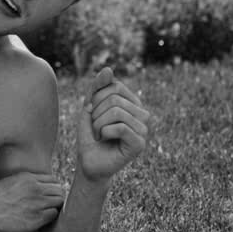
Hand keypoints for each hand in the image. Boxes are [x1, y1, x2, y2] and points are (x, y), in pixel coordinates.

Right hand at [0, 172, 64, 231]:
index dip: (52, 190)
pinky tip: (40, 220)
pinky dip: (50, 217)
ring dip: (55, 207)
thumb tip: (27, 191)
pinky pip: (54, 215)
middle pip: (60, 190)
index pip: (53, 180)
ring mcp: (37, 202)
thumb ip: (22, 185)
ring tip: (46, 213)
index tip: (47, 197)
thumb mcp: (8, 182)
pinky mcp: (36, 218)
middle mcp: (36, 187)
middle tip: (49, 207)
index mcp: (28, 177)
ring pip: (60, 201)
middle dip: (56, 198)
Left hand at [77, 67, 150, 181]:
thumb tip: (108, 68)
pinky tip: (105, 140)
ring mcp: (143, 129)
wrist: (88, 163)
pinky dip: (104, 132)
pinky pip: (120, 127)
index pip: (114, 86)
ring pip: (116, 111)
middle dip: (96, 113)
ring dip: (98, 124)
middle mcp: (142, 114)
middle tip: (95, 128)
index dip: (95, 98)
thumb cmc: (90, 135)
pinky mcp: (140, 144)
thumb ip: (97, 87)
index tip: (92, 113)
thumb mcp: (90, 107)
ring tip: (99, 135)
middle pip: (114, 98)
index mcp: (133, 103)